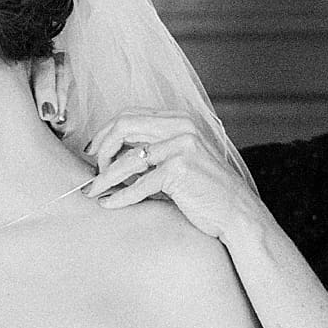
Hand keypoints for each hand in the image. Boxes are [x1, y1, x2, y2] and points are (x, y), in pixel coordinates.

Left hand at [81, 113, 259, 241]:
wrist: (236, 211)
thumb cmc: (203, 189)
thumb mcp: (176, 160)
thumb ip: (149, 151)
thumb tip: (107, 156)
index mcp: (178, 120)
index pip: (129, 116)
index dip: (104, 133)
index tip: (91, 152)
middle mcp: (181, 126)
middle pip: (123, 128)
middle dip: (101, 151)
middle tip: (92, 173)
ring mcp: (182, 146)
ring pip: (126, 160)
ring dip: (104, 179)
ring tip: (92, 192)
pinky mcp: (180, 169)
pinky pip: (138, 184)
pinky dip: (119, 197)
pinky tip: (108, 204)